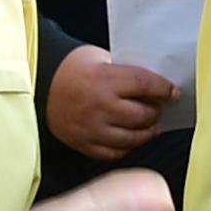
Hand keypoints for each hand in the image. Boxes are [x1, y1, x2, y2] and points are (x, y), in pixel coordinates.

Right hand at [45, 44, 178, 162]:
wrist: (38, 87)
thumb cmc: (70, 70)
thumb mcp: (99, 58)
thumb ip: (126, 72)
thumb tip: (154, 87)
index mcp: (103, 79)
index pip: (145, 85)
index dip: (164, 90)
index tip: (173, 93)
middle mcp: (99, 106)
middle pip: (143, 115)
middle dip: (155, 111)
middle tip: (157, 107)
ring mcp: (91, 128)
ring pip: (133, 138)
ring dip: (146, 132)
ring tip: (149, 125)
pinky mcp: (84, 144)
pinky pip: (115, 152)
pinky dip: (127, 146)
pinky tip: (129, 137)